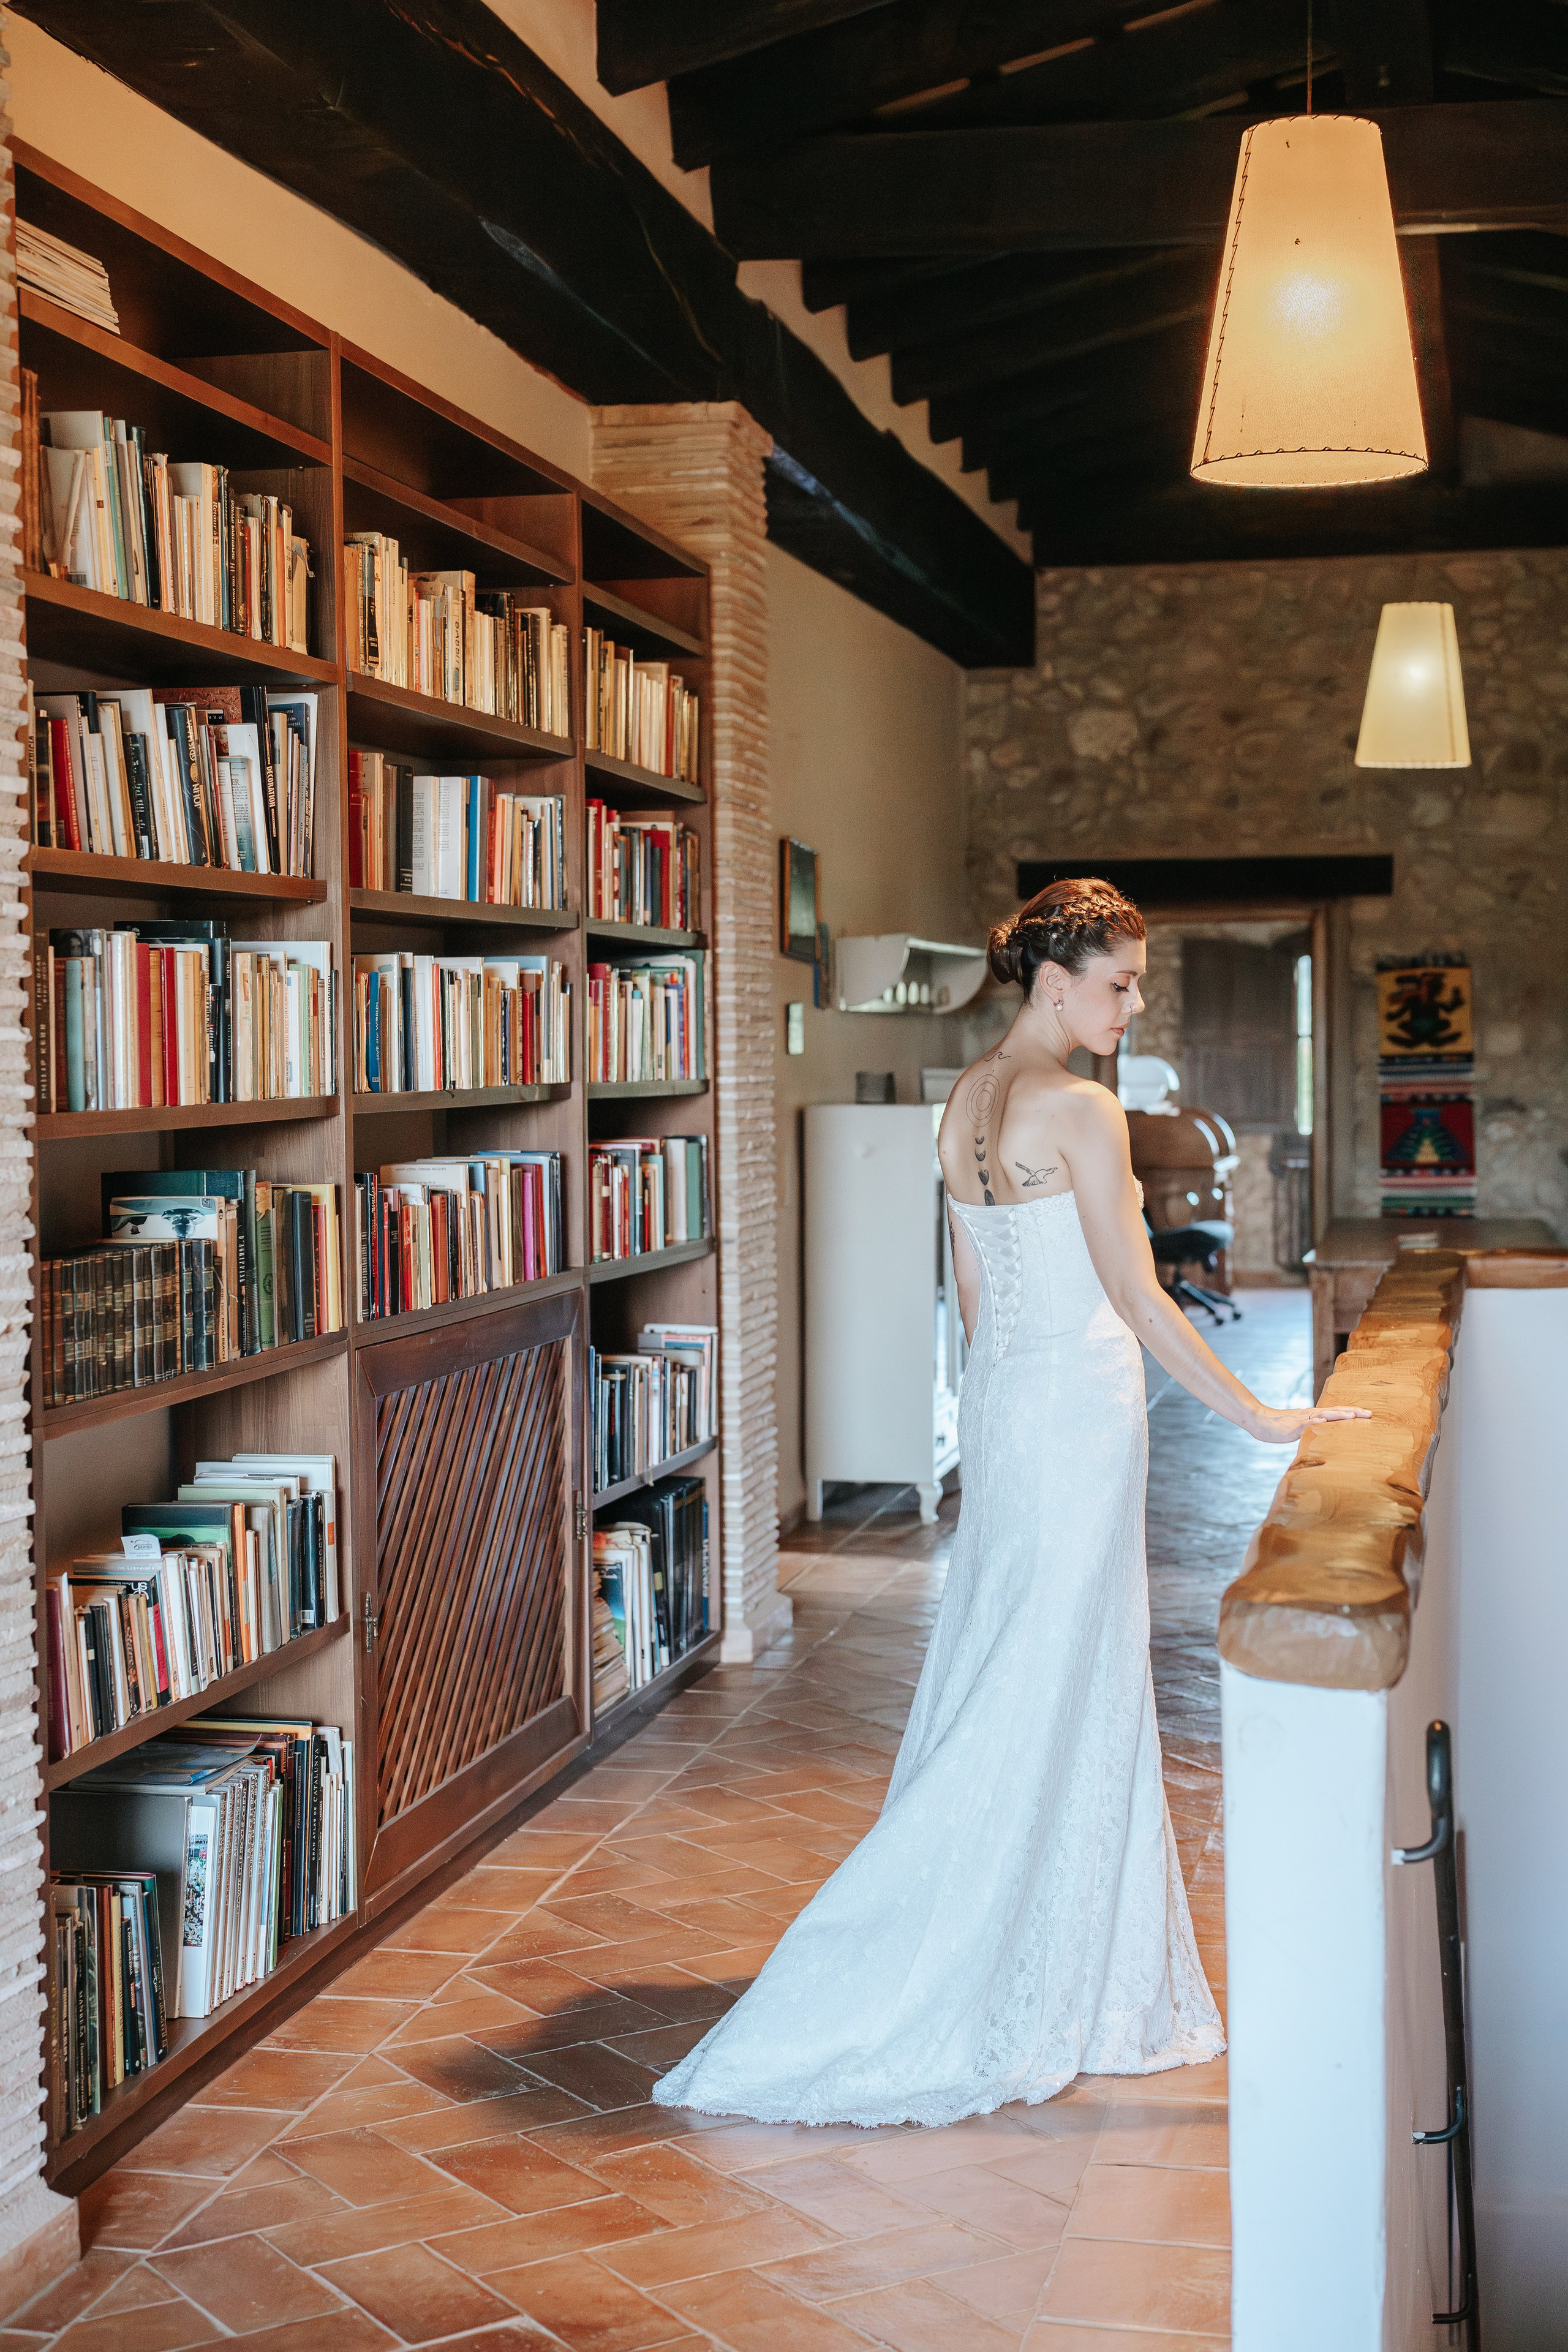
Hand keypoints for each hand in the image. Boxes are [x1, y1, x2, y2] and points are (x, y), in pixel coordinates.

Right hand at [1245, 1402, 1371, 1445]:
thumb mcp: (1301, 1429)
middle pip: (1335, 1411)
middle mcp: (1311, 1414)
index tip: (1368, 1413)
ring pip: (1324, 1415)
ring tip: (1353, 1416)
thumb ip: (1313, 1430)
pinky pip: (1305, 1424)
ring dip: (1339, 1415)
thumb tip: (1325, 1433)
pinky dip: (1316, 1422)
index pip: (1337, 1412)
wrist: (1261, 1421)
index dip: (1352, 1412)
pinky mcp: (1293, 1426)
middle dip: (1353, 1412)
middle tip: (1370, 1413)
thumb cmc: (1280, 1427)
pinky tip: (1324, 1422)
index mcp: (1314, 1415)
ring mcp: (1302, 1419)